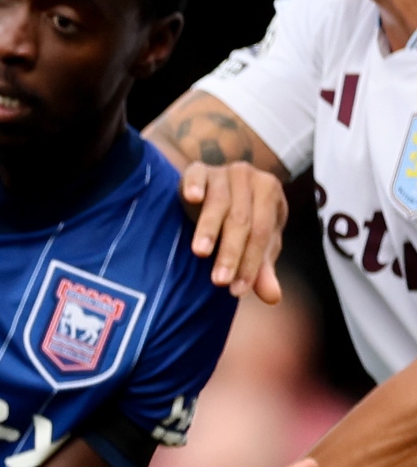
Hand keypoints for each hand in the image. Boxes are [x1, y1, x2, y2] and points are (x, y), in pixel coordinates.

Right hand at [178, 159, 287, 305]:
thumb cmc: (240, 217)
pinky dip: (195, 186)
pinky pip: (196, 175)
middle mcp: (250, 177)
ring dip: (209, 229)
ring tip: (200, 253)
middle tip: (219, 281)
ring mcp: (223, 170)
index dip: (251, 263)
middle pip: (242, 220)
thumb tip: (273, 298)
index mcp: (270, 192)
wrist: (217, 184)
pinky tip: (192, 198)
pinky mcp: (196, 168)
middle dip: (231, 252)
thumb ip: (260, 268)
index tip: (236, 290)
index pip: (263, 233)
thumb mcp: (254, 242)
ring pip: (219, 203)